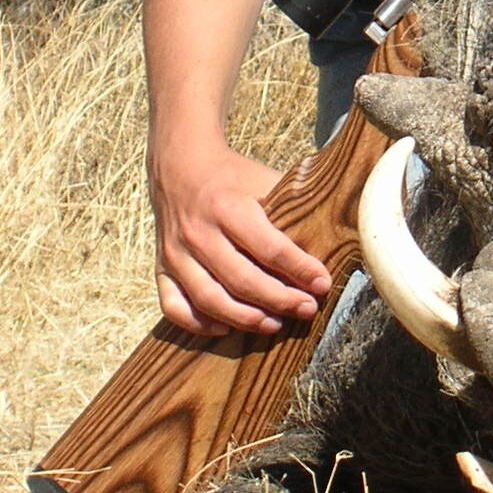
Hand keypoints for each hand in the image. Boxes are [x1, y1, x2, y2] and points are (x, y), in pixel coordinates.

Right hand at [149, 137, 333, 338]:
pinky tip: (226, 327)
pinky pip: (175, 306)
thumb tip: (331, 240)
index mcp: (228, 207)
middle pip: (242, 280)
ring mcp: (175, 253)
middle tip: (307, 308)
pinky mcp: (160, 267)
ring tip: (275, 324)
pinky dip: (199, 323)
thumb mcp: (264, 181)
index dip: (301, 270)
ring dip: (246, 318)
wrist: (180, 165)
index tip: (323, 283)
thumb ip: (290, 211)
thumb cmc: (234, 178)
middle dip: (280, 300)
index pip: (270, 248)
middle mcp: (198, 232)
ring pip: (210, 299)